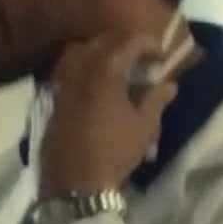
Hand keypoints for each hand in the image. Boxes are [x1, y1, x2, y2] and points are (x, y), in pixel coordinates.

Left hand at [36, 33, 178, 196]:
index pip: (129, 42)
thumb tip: (169, 84)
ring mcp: (63, 83)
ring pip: (81, 53)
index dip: (148, 44)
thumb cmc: (115, 151)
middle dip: (123, 44)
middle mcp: (81, 68)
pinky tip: (96, 86)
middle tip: (141, 59)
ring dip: (101, 54)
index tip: (161, 54)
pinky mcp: (53, 98)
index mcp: (106, 69)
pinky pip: (69, 71)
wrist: (75, 182)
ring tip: (117, 69)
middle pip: (102, 41)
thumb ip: (156, 100)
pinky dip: (84, 69)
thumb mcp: (145, 126)